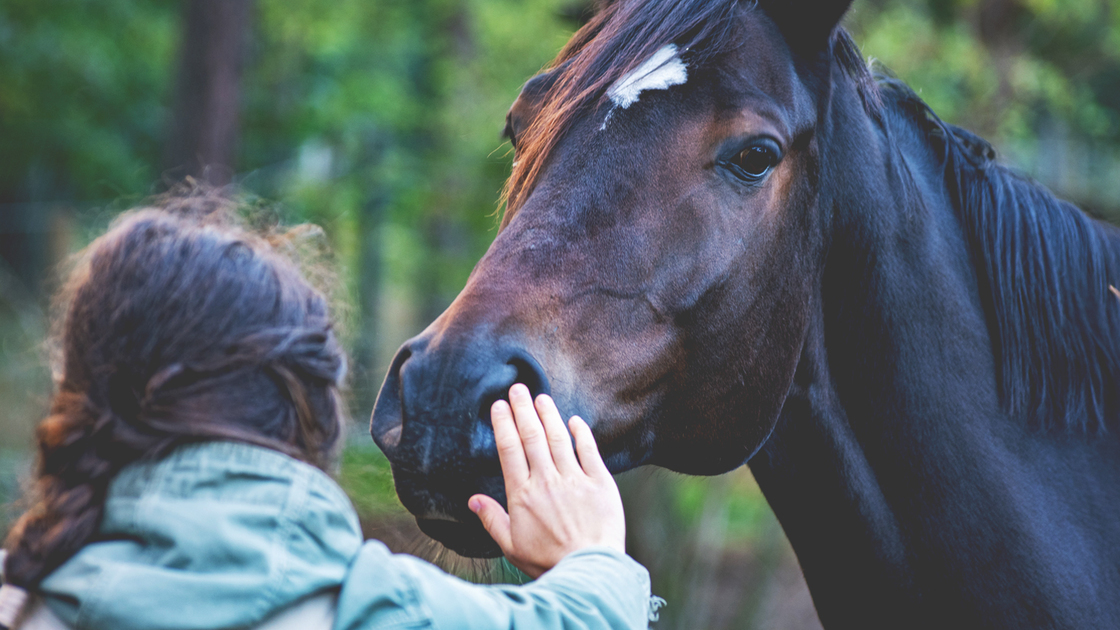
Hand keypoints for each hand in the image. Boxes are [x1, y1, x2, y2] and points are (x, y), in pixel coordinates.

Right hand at [468, 384, 625, 577]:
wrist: (588, 570)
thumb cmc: (548, 562)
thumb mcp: (511, 546)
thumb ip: (492, 520)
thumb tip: (472, 500)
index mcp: (522, 495)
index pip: (509, 450)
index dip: (503, 424)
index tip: (498, 406)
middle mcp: (547, 481)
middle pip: (532, 436)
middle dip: (522, 409)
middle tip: (517, 388)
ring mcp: (574, 480)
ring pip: (559, 438)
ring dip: (548, 415)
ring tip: (541, 397)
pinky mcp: (600, 483)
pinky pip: (589, 451)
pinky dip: (582, 434)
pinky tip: (575, 421)